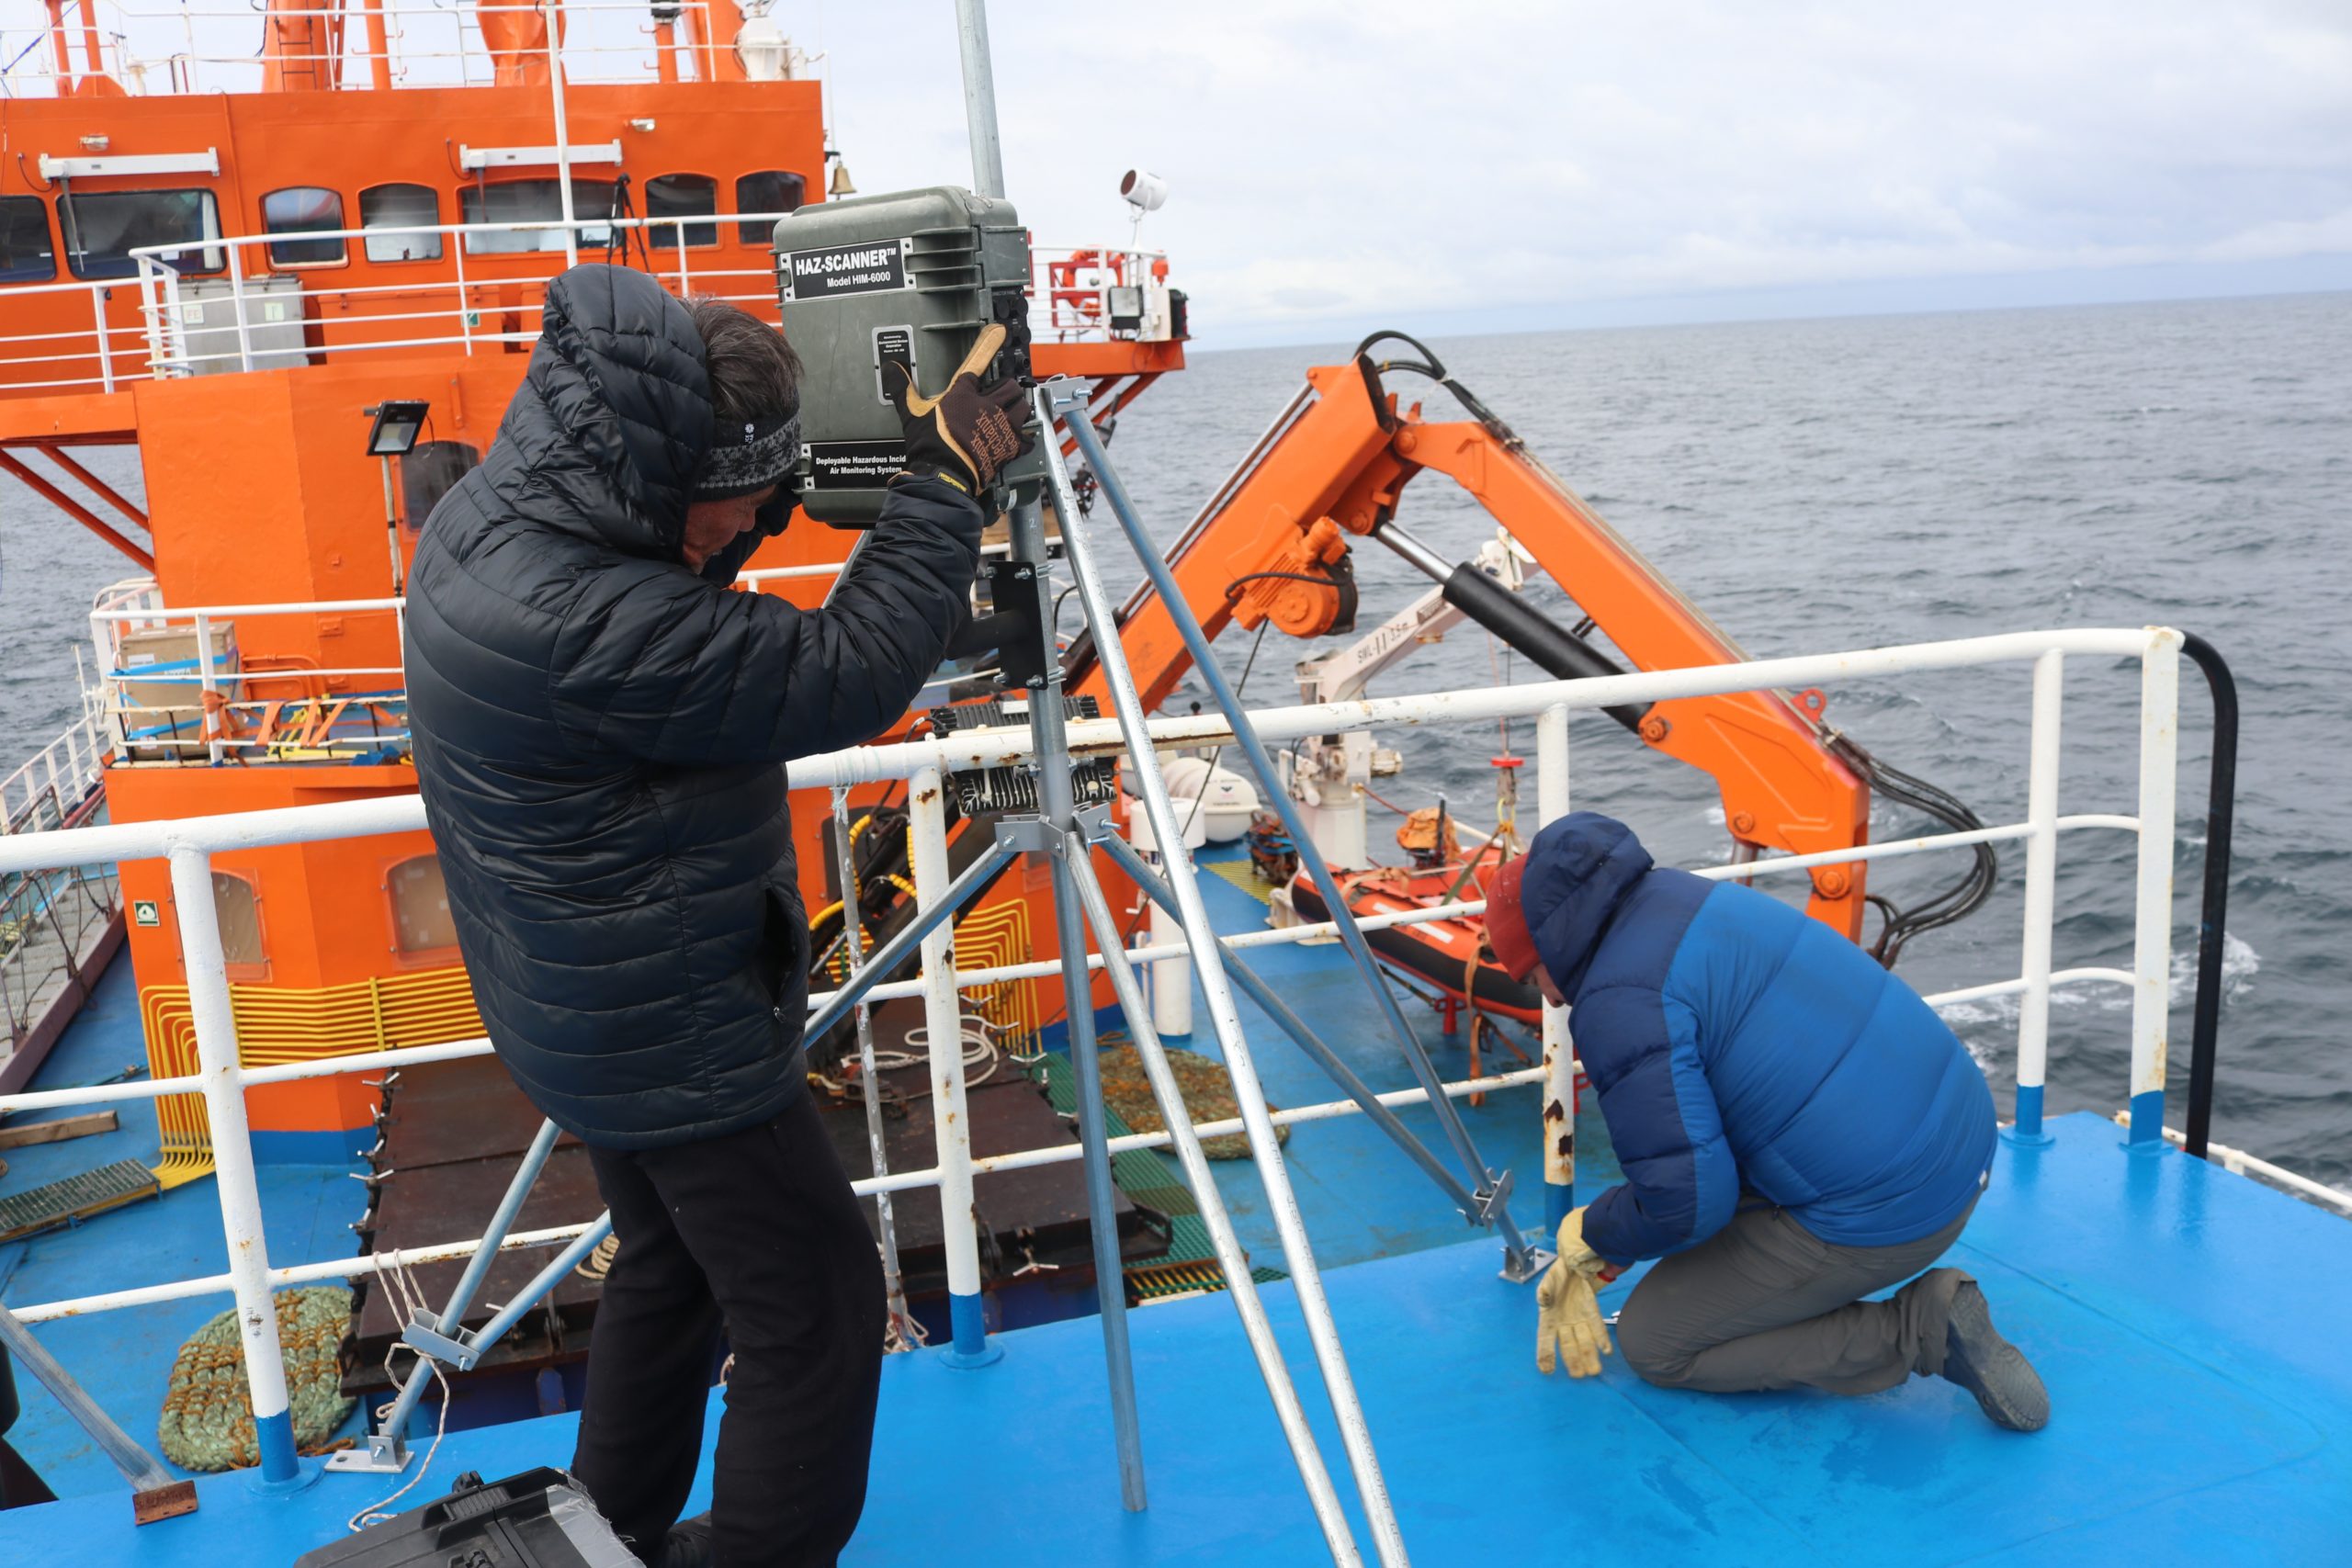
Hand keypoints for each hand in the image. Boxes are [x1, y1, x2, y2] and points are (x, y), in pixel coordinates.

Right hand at [887, 322, 1035, 494]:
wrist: (944, 474)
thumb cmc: (929, 444)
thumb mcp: (912, 413)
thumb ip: (903, 388)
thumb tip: (891, 368)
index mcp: (963, 394)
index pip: (978, 362)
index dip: (989, 344)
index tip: (998, 330)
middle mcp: (986, 405)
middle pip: (1010, 386)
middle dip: (1007, 389)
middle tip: (1000, 396)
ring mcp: (1001, 425)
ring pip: (1023, 408)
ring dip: (1019, 410)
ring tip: (1011, 414)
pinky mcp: (1009, 447)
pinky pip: (1027, 438)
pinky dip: (1025, 439)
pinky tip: (1019, 440)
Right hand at [1536, 1207, 1615, 1377]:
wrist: (1574, 1263)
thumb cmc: (1557, 1276)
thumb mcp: (1548, 1282)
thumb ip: (1546, 1292)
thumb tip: (1544, 1299)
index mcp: (1548, 1318)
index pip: (1545, 1340)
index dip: (1545, 1354)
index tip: (1546, 1370)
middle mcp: (1564, 1323)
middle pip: (1569, 1345)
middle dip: (1573, 1361)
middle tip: (1579, 1376)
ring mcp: (1579, 1320)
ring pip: (1584, 1342)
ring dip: (1589, 1356)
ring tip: (1594, 1371)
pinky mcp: (1592, 1313)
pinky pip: (1597, 1328)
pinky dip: (1602, 1339)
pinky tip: (1607, 1351)